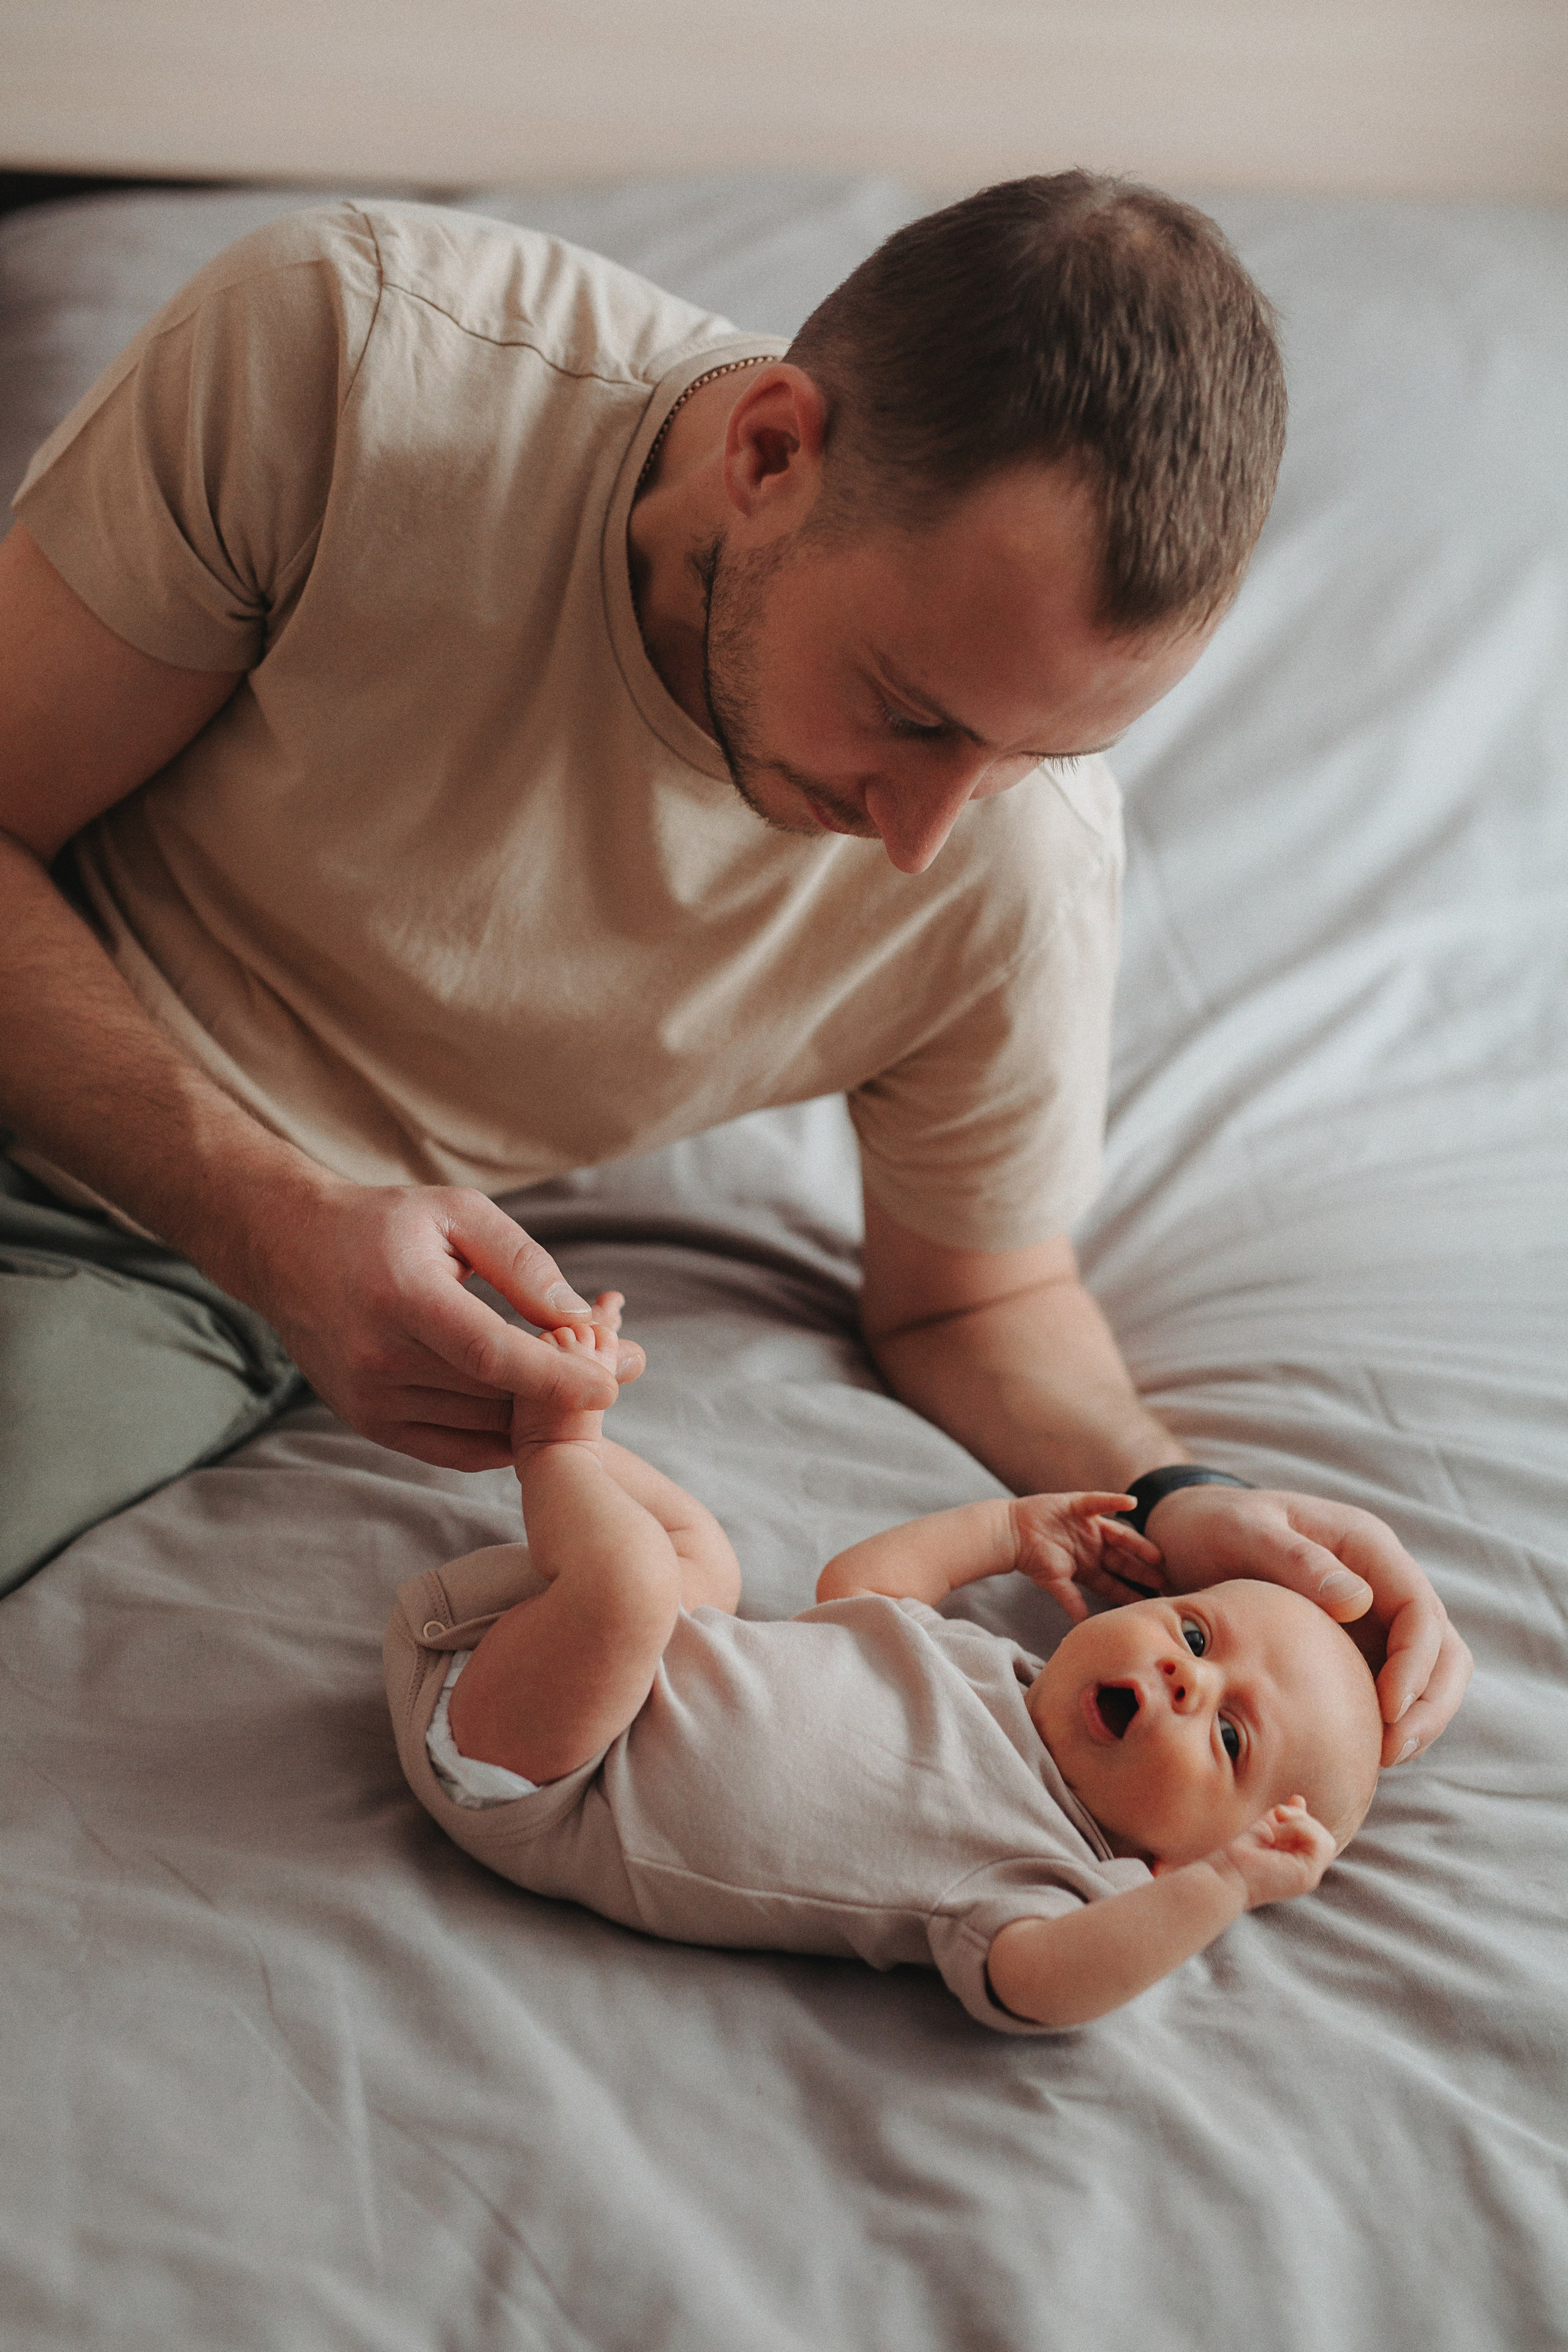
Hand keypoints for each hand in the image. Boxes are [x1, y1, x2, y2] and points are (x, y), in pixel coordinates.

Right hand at [250, 1176, 644, 1471]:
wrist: (288, 1250)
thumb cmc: (383, 1224)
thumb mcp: (457, 1215)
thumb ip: (523, 1264)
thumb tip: (583, 1317)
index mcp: (402, 1297)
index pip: (490, 1353)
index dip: (554, 1376)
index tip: (612, 1384)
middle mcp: (378, 1357)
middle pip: (493, 1393)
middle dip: (563, 1385)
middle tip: (617, 1357)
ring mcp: (369, 1399)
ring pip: (480, 1424)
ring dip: (536, 1408)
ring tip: (573, 1368)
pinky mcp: (368, 1422)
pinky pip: (453, 1449)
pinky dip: (500, 1436)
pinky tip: (530, 1406)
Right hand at [1012, 1491, 1166, 1621]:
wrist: (1010, 1535)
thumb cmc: (1031, 1560)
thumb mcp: (1055, 1584)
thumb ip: (1072, 1603)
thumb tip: (1085, 1627)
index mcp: (1088, 1568)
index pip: (1115, 1584)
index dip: (1132, 1593)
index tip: (1152, 1604)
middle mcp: (1093, 1547)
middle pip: (1124, 1561)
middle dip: (1143, 1572)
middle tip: (1164, 1582)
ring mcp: (1088, 1527)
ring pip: (1120, 1535)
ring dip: (1138, 1545)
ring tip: (1156, 1555)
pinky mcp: (1078, 1506)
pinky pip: (1100, 1502)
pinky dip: (1114, 1501)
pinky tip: (1131, 1502)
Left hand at [1146, 1484, 1471, 1767]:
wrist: (1186, 1533)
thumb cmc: (1215, 1525)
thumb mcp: (1245, 1531)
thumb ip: (1296, 1560)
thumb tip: (1358, 1601)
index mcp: (1368, 1548)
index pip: (1421, 1610)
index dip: (1416, 1664)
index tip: (1387, 1708)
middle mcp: (1381, 1583)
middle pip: (1442, 1649)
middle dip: (1430, 1702)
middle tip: (1391, 1749)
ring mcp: (1373, 1618)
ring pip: (1429, 1675)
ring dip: (1417, 1719)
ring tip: (1378, 1758)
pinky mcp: (1355, 1649)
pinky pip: (1389, 1689)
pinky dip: (1386, 1722)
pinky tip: (1356, 1750)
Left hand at [1186, 1797, 1336, 1909]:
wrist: (1226, 1875)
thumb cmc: (1240, 1855)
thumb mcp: (1267, 1829)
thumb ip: (1285, 1818)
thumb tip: (1299, 1799)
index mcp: (1300, 1865)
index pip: (1318, 1838)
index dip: (1303, 1820)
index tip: (1278, 1811)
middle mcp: (1308, 1873)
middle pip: (1323, 1837)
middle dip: (1301, 1819)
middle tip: (1276, 1816)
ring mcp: (1309, 1877)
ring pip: (1325, 1839)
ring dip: (1300, 1824)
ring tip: (1275, 1829)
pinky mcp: (1307, 1875)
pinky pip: (1319, 1843)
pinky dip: (1298, 1829)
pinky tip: (1276, 1836)